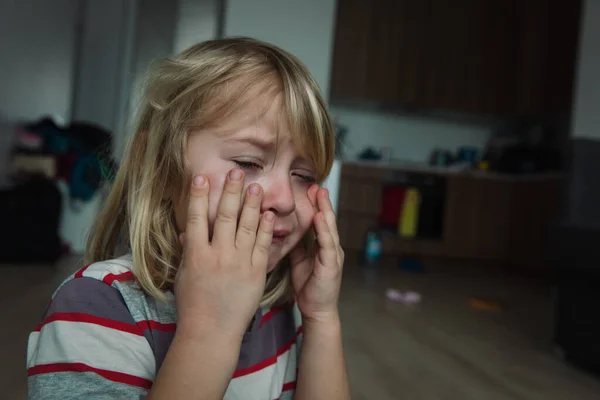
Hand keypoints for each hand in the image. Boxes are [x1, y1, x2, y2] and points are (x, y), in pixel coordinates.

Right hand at [175, 169, 274, 340]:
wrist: (212, 332)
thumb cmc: (193, 306)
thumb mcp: (184, 276)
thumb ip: (187, 252)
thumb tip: (186, 232)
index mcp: (196, 254)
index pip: (196, 218)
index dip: (199, 195)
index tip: (201, 176)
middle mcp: (218, 254)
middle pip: (224, 215)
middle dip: (230, 191)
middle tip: (236, 172)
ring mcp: (239, 262)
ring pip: (247, 226)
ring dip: (252, 204)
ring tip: (256, 186)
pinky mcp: (256, 272)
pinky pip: (263, 245)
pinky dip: (267, 229)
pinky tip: (269, 214)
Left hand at [290, 185, 343, 323]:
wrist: (317, 310)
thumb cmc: (309, 287)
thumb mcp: (300, 261)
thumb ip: (297, 246)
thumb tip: (286, 231)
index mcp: (323, 246)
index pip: (319, 221)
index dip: (315, 204)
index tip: (308, 188)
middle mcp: (331, 248)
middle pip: (326, 219)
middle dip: (321, 201)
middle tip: (316, 183)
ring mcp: (333, 255)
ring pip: (329, 227)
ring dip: (325, 209)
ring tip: (320, 194)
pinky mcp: (331, 265)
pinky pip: (327, 244)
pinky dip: (324, 230)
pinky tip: (319, 218)